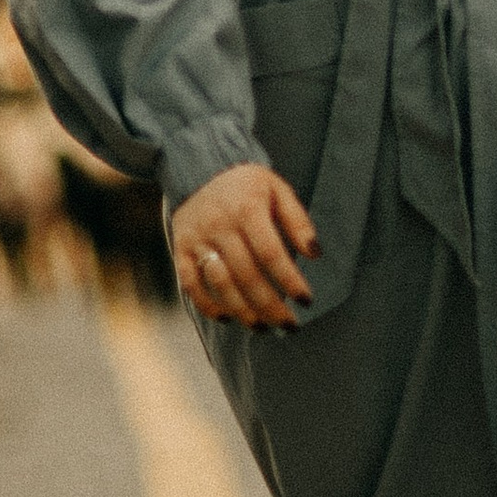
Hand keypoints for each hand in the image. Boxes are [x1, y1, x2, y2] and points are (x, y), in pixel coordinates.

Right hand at [171, 161, 317, 324]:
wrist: (201, 169)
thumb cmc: (247, 185)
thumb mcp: (278, 190)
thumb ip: (298, 221)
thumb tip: (315, 254)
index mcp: (247, 209)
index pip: (271, 254)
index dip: (289, 281)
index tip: (306, 300)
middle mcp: (220, 226)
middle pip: (247, 276)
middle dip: (271, 305)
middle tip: (289, 325)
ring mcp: (198, 240)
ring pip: (221, 285)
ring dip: (243, 312)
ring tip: (263, 327)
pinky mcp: (181, 250)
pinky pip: (191, 285)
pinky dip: (208, 306)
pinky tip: (229, 318)